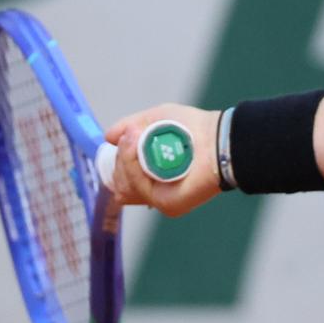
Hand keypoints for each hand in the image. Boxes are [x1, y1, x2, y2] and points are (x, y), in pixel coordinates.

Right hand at [102, 104, 222, 217]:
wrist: (215, 137)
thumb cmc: (190, 126)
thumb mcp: (155, 118)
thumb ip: (129, 126)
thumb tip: (107, 137)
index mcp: (151, 174)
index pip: (120, 178)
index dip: (117, 161)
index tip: (123, 141)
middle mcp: (154, 190)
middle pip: (118, 184)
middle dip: (119, 159)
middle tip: (131, 136)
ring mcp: (159, 199)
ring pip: (124, 186)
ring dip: (124, 159)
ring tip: (135, 137)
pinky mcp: (166, 204)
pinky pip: (138, 187)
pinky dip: (133, 166)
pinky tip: (137, 147)